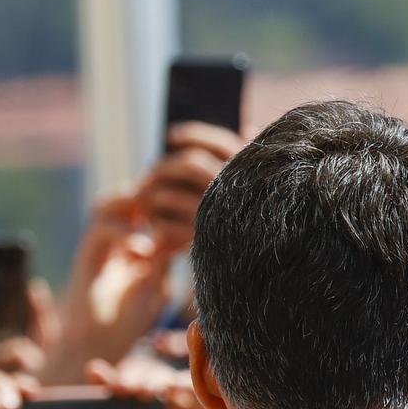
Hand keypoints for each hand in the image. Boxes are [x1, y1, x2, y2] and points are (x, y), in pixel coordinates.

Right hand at [47, 192, 172, 382]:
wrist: (98, 346)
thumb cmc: (128, 323)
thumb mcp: (156, 286)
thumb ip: (163, 259)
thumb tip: (173, 232)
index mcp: (128, 247)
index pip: (142, 208)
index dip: (161, 203)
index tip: (183, 212)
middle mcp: (110, 242)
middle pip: (123, 198)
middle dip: (146, 196)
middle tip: (169, 207)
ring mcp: (96, 248)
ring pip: (106, 205)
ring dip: (130, 205)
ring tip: (153, 222)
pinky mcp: (85, 260)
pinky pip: (99, 232)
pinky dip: (122, 233)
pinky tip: (143, 251)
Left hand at [88, 357, 239, 408]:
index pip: (115, 392)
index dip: (103, 378)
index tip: (94, 372)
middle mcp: (155, 405)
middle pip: (136, 378)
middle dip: (126, 376)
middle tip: (120, 386)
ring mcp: (179, 401)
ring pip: (160, 376)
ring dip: (150, 378)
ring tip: (143, 391)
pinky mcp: (202, 402)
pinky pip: (190, 385)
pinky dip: (180, 385)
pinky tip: (173, 391)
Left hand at [141, 122, 244, 255]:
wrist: (260, 280)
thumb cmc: (253, 233)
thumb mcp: (255, 195)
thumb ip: (250, 164)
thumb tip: (248, 128)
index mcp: (253, 179)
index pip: (220, 143)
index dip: (194, 134)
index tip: (170, 135)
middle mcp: (238, 195)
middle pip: (190, 165)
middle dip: (163, 169)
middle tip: (150, 177)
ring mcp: (219, 220)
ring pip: (170, 195)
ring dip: (153, 197)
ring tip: (147, 204)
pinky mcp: (203, 245)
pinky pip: (166, 227)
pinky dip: (157, 225)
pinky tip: (156, 229)